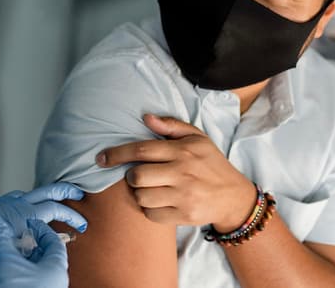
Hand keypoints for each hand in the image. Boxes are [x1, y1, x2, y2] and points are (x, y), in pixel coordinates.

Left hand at [0, 182, 86, 278]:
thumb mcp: (15, 252)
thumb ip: (35, 242)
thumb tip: (53, 238)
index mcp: (24, 215)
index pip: (56, 209)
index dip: (72, 215)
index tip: (82, 223)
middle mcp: (15, 204)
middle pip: (47, 191)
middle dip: (65, 190)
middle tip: (78, 192)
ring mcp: (2, 202)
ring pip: (28, 193)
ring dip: (42, 196)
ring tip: (51, 201)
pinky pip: (12, 198)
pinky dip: (23, 201)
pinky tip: (22, 209)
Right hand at [0, 214, 69, 287]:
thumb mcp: (6, 263)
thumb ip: (0, 239)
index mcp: (57, 268)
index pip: (54, 241)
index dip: (41, 228)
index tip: (28, 223)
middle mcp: (56, 281)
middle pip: (47, 256)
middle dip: (31, 244)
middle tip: (18, 237)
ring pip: (39, 270)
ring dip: (25, 260)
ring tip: (10, 253)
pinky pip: (33, 281)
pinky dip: (22, 273)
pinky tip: (9, 273)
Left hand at [97, 114, 255, 231]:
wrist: (233, 196)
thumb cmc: (211, 163)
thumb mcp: (198, 138)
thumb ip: (171, 126)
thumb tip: (145, 117)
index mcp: (183, 151)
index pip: (142, 150)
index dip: (116, 154)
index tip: (100, 158)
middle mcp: (183, 173)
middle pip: (137, 176)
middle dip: (131, 176)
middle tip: (139, 175)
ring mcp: (184, 196)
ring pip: (141, 197)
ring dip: (140, 193)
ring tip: (151, 189)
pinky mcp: (184, 216)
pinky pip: (151, 215)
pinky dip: (149, 209)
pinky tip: (159, 202)